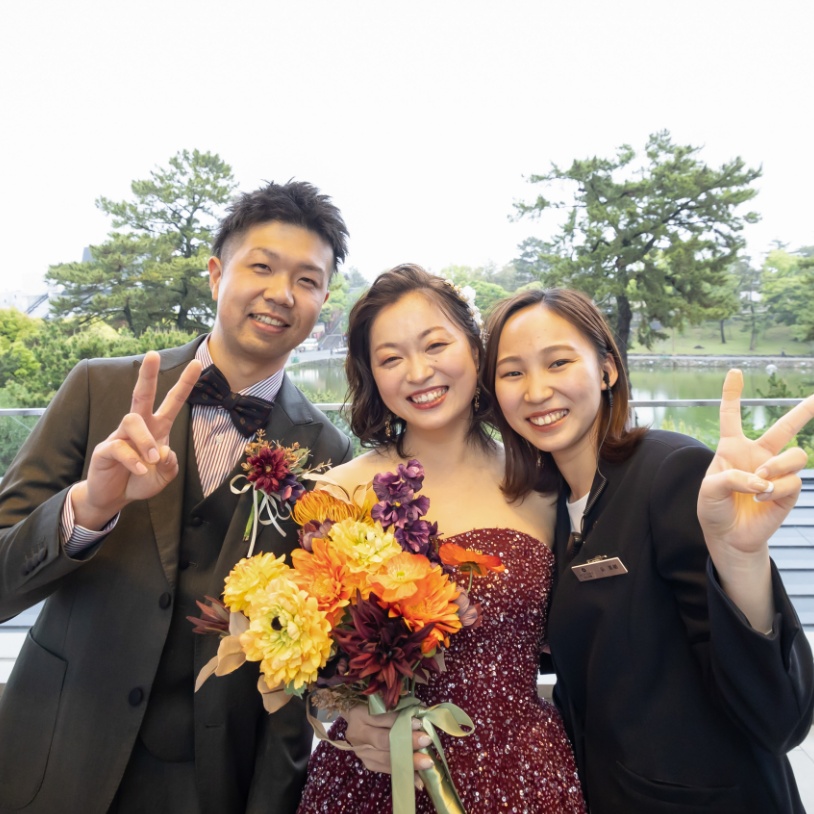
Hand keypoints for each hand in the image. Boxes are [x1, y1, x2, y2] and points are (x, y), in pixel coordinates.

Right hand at [71, 352, 201, 528]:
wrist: (114, 497)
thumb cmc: (141, 481)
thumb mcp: (164, 476)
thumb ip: (170, 465)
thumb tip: (163, 451)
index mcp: (158, 428)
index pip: (172, 402)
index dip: (185, 384)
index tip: (198, 364)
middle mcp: (139, 427)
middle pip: (142, 394)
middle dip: (148, 375)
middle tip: (153, 354)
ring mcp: (120, 436)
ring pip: (132, 420)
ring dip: (145, 439)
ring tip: (151, 459)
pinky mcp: (105, 449)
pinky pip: (119, 447)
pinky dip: (133, 461)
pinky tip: (140, 471)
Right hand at [344, 704, 433, 776]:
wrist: (357, 722)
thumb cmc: (374, 709)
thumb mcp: (382, 704)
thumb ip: (399, 709)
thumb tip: (423, 714)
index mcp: (361, 715)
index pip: (382, 718)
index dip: (400, 721)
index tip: (419, 723)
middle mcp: (359, 735)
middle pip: (384, 740)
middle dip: (407, 742)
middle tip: (426, 741)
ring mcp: (362, 752)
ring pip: (386, 759)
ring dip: (408, 762)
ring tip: (427, 762)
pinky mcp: (368, 764)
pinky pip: (388, 770)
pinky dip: (404, 774)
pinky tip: (419, 779)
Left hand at [698, 369, 813, 628]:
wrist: (727, 536)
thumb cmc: (714, 509)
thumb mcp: (709, 489)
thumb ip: (730, 477)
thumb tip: (761, 478)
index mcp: (732, 449)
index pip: (731, 417)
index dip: (732, 394)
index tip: (735, 372)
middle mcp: (757, 456)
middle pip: (783, 427)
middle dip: (803, 411)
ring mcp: (775, 472)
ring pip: (796, 455)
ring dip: (779, 466)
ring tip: (761, 480)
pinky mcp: (788, 491)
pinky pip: (792, 482)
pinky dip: (776, 489)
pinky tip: (763, 497)